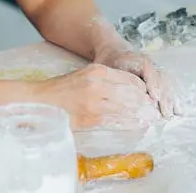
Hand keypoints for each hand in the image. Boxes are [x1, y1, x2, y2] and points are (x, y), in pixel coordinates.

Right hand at [37, 63, 158, 130]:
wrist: (41, 101)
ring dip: (140, 114)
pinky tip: (136, 124)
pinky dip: (128, 122)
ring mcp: (94, 102)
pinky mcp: (90, 117)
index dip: (142, 89)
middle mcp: (98, 84)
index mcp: (97, 71)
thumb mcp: (85, 75)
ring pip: (125, 107)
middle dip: (144, 103)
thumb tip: (128, 90)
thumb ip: (105, 80)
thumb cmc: (63, 89)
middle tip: (154, 109)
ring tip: (150, 118)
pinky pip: (114, 120)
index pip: (128, 79)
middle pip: (130, 93)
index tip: (149, 95)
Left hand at [93, 44, 179, 117]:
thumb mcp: (106, 68)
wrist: (114, 51)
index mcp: (136, 59)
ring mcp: (156, 68)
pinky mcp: (159, 75)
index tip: (155, 97)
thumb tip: (117, 95)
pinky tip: (179, 109)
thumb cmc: (109, 63)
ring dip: (172, 98)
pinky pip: (170, 85)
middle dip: (165, 96)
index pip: (148, 68)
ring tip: (175, 114)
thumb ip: (113, 78)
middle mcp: (150, 63)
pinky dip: (175, 96)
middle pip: (162, 77)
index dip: (153, 83)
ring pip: (168, 81)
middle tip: (165, 114)